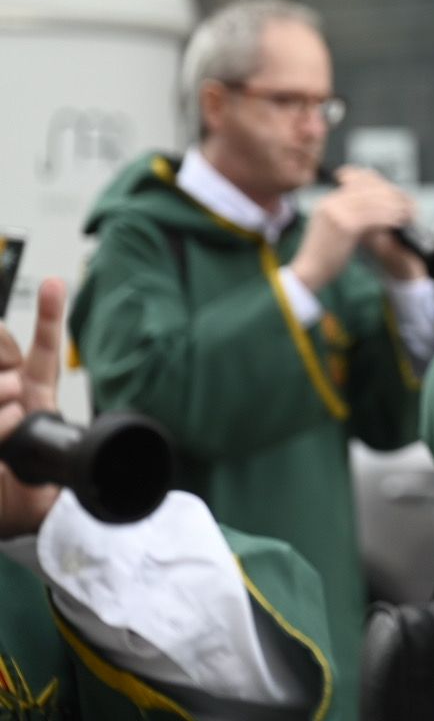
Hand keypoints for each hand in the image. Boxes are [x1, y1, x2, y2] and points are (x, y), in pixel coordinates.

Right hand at [0, 278, 66, 536]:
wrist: (7, 516)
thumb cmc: (27, 493)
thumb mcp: (53, 468)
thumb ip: (61, 445)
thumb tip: (30, 416)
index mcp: (33, 397)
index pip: (42, 350)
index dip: (50, 316)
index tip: (55, 284)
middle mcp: (8, 394)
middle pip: (6, 354)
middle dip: (7, 368)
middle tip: (15, 398)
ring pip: (1, 382)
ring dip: (3, 401)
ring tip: (10, 425)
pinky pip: (0, 411)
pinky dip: (2, 421)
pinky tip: (5, 434)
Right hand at [290, 167, 424, 289]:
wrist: (309, 272)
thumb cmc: (324, 254)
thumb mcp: (333, 227)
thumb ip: (348, 214)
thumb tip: (375, 206)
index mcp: (328, 201)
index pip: (358, 182)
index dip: (381, 186)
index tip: (397, 194)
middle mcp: (331, 202)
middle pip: (368, 190)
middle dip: (391, 195)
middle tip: (407, 203)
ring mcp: (337, 212)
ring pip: (374, 202)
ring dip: (394, 207)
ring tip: (407, 213)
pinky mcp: (345, 225)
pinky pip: (374, 216)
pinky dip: (389, 218)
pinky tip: (399, 222)